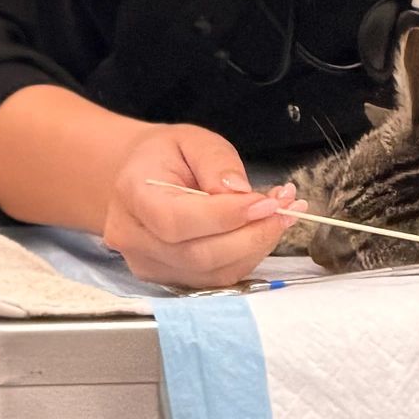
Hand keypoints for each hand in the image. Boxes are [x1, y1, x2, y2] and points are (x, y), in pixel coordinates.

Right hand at [103, 126, 294, 291]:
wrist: (138, 177)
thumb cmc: (165, 156)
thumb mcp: (192, 140)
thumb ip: (217, 162)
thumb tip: (242, 193)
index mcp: (133, 195)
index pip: (178, 221)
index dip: (226, 217)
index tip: (267, 203)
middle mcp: (134, 238)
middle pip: (198, 255)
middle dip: (251, 235)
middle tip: (285, 208)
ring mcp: (149, 265)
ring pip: (212, 273)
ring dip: (256, 247)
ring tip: (281, 215)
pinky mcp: (169, 279)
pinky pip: (216, 279)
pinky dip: (247, 257)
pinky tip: (262, 231)